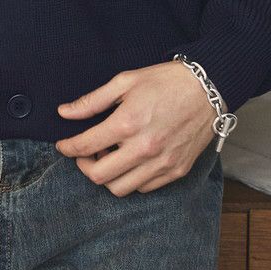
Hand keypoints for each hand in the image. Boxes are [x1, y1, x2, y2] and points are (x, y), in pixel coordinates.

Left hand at [54, 62, 215, 195]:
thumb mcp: (125, 81)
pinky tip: (129, 161)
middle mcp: (143, 148)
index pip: (85, 146)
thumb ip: (92, 101)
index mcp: (127, 123)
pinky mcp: (175, 171)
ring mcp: (161, 163)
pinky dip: (130, 179)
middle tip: (84, 153)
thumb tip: (64, 112)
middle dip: (84, 166)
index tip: (63, 145)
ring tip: (108, 156)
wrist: (207, 89)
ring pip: (120, 188)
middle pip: (99, 176)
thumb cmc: (165, 81)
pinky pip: (143, 188)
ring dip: (107, 176)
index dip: (68, 148)